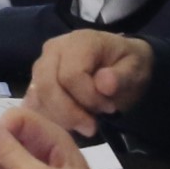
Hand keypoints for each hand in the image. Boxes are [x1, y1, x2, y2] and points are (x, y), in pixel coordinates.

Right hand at [23, 30, 154, 137]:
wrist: (120, 62)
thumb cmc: (127, 65)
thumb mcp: (136, 69)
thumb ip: (121, 77)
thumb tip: (104, 84)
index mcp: (80, 42)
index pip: (71, 75)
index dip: (89, 98)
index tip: (109, 109)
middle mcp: (53, 49)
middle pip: (47, 86)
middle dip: (70, 113)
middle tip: (92, 126)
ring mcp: (41, 64)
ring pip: (37, 96)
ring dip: (59, 118)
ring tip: (84, 123)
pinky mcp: (35, 80)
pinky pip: (33, 102)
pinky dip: (48, 117)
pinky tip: (68, 123)